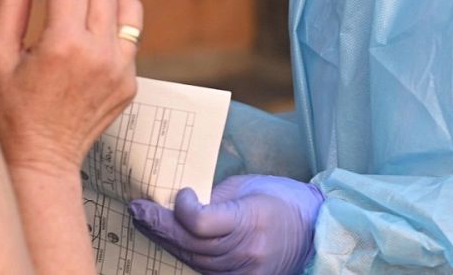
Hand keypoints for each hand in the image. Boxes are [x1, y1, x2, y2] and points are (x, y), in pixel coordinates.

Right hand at [0, 0, 141, 174]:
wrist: (41, 160)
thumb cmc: (12, 112)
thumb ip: (8, 5)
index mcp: (65, 47)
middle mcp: (100, 55)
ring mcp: (122, 69)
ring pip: (127, 3)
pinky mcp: (130, 80)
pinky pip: (129, 33)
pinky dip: (111, 15)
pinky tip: (89, 16)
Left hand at [130, 175, 322, 274]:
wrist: (315, 232)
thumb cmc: (282, 199)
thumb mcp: (248, 186)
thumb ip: (214, 197)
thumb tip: (178, 203)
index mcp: (251, 219)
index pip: (201, 223)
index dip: (182, 209)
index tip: (180, 193)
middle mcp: (247, 251)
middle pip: (191, 244)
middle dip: (159, 226)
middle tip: (137, 210)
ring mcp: (245, 271)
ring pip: (193, 260)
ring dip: (166, 241)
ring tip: (146, 223)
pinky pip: (204, 270)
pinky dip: (185, 255)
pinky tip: (170, 241)